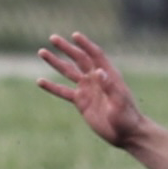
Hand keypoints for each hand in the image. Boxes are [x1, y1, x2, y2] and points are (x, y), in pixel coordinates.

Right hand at [36, 31, 143, 147]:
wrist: (125, 133)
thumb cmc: (127, 116)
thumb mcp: (119, 101)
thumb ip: (109, 86)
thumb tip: (98, 72)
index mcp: (108, 74)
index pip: (95, 55)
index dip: (85, 45)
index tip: (75, 35)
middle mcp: (96, 78)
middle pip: (79, 59)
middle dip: (66, 48)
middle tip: (53, 38)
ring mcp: (87, 89)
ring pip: (68, 72)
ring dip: (55, 62)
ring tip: (42, 52)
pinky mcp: (80, 101)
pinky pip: (63, 91)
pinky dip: (52, 87)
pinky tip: (40, 81)